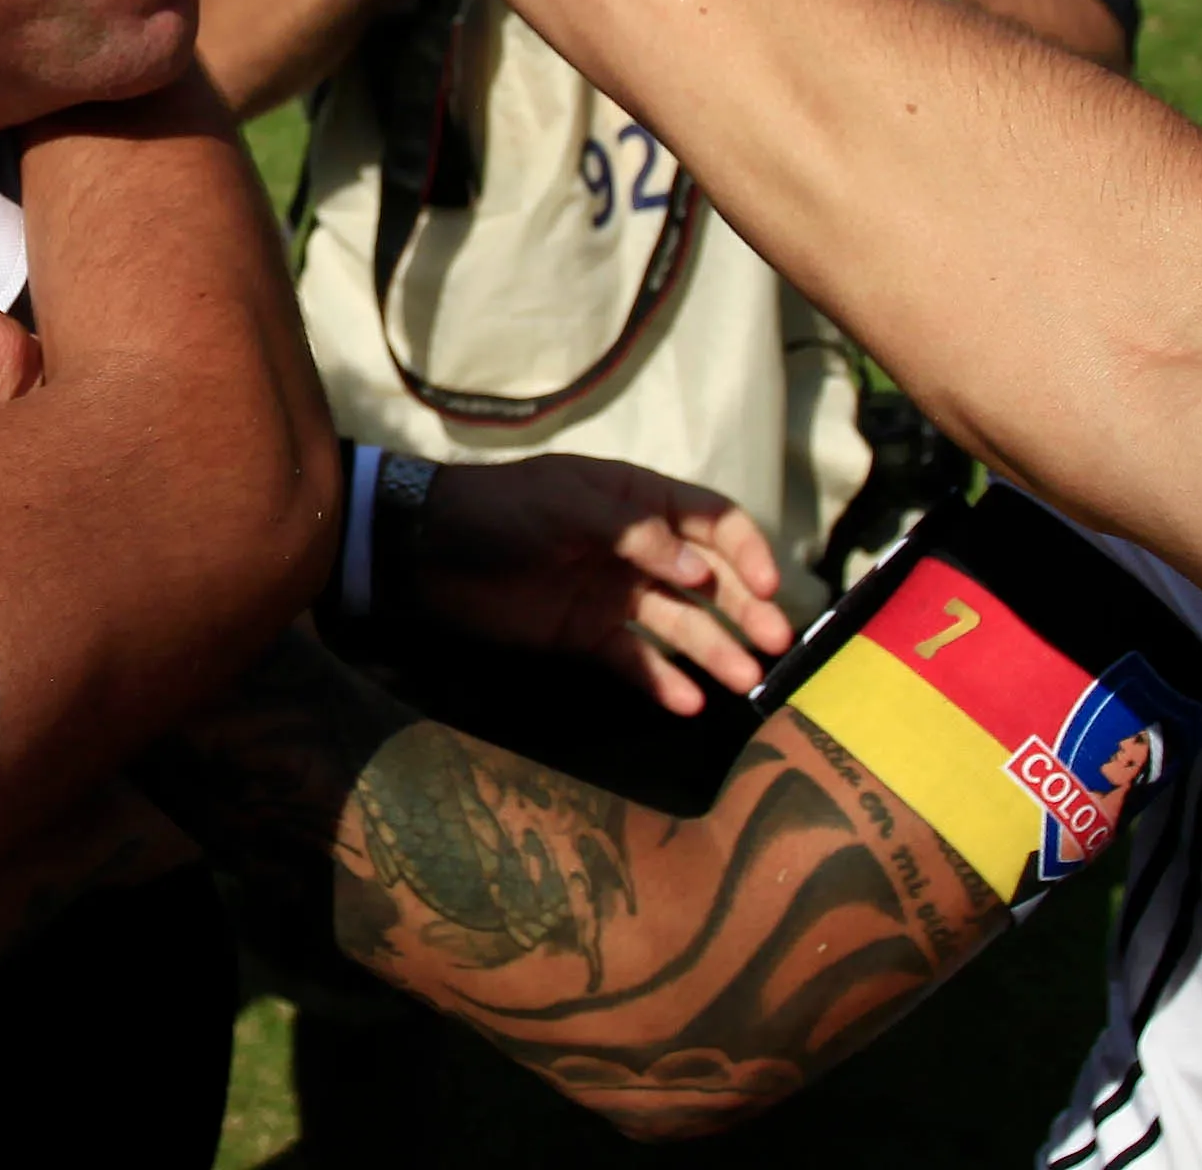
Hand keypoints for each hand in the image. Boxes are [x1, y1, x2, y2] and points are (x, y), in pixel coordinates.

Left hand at [395, 453, 795, 714]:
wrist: (425, 550)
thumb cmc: (498, 510)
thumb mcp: (564, 504)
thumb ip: (634, 532)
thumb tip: (697, 571)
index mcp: (637, 499)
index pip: (712, 520)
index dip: (746, 549)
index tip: (766, 585)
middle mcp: (638, 548)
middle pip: (709, 579)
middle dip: (745, 608)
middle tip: (776, 644)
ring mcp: (614, 593)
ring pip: (681, 624)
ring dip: (715, 650)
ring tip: (748, 683)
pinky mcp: (587, 635)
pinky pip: (638, 660)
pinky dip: (665, 680)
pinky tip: (688, 701)